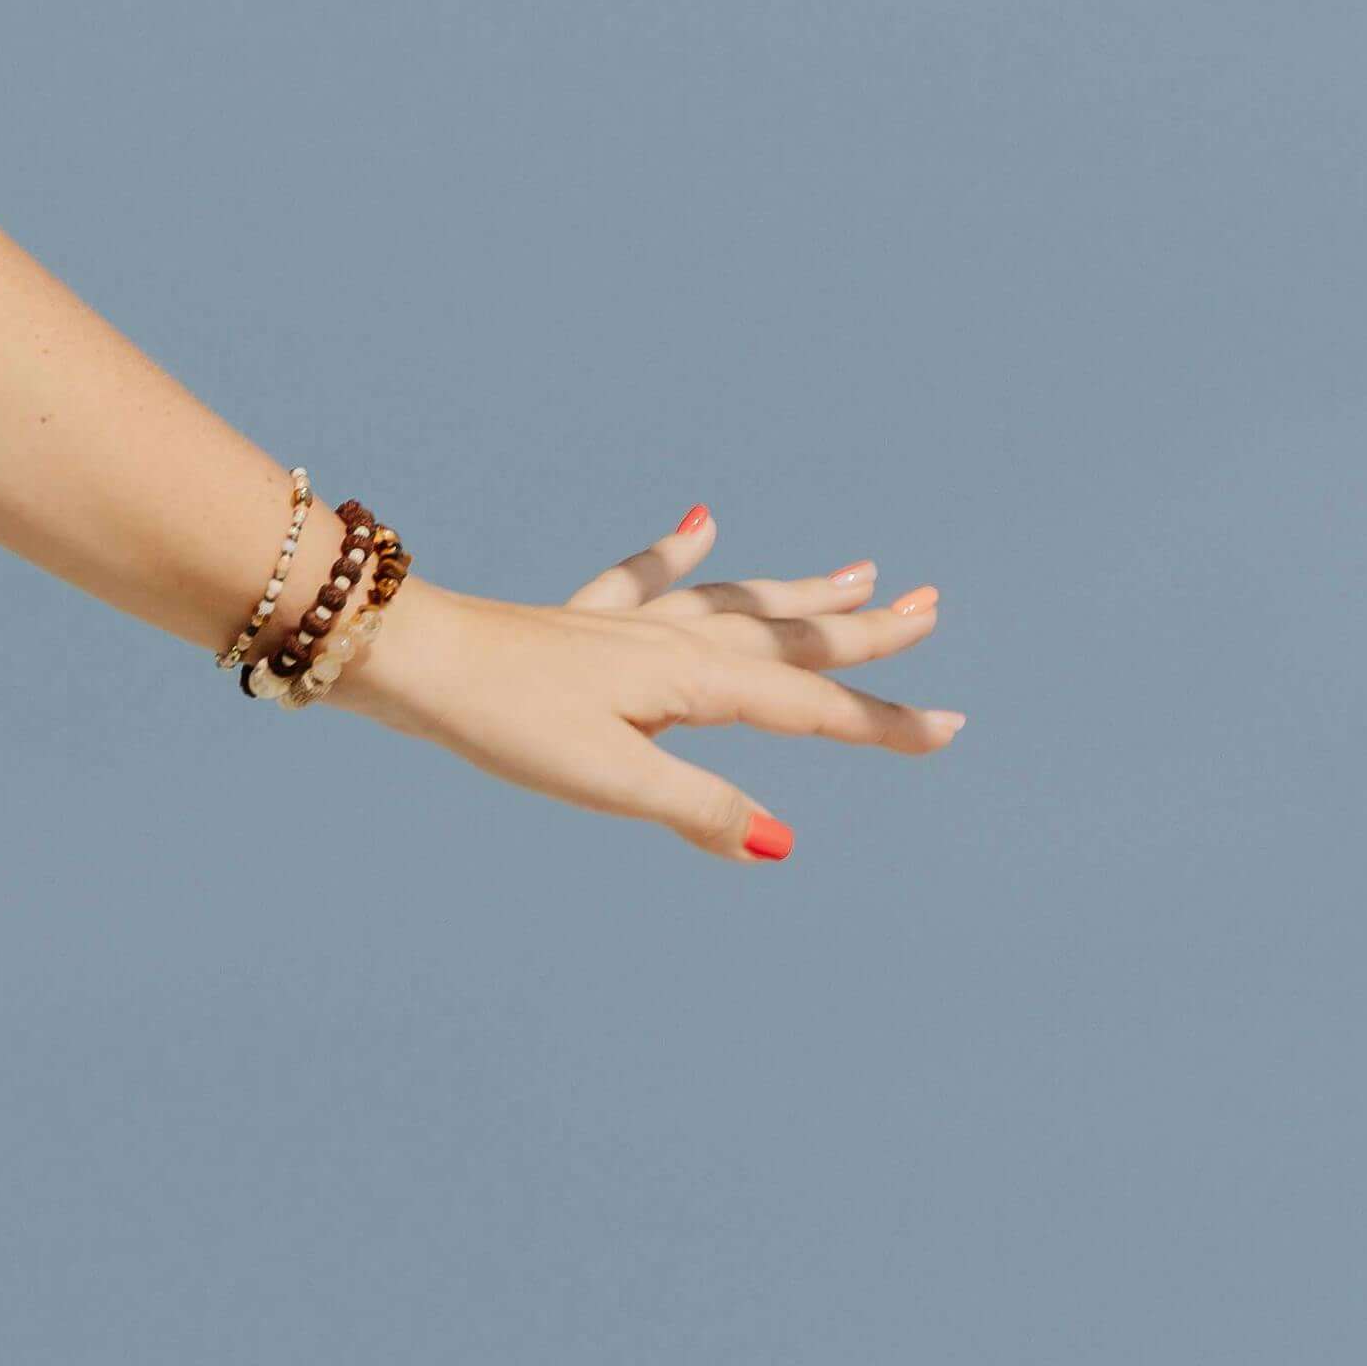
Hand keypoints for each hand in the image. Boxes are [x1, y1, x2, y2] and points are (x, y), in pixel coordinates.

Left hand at [342, 509, 960, 862]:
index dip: (883, 723)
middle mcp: (672, 642)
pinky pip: (645, 579)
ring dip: (799, 593)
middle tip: (931, 608)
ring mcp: (628, 625)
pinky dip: (679, 553)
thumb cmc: (502, 721)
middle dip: (862, 634)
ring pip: (737, 603)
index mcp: (691, 682)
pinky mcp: (580, 622)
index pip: (810, 709)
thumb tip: (783, 845)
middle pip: (788, 638)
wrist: (410, 657)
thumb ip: (698, 809)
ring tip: (859, 570)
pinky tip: (701, 520)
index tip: (956, 726)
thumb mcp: (608, 779)